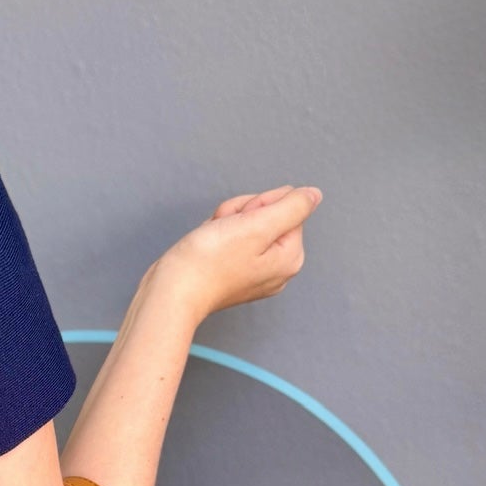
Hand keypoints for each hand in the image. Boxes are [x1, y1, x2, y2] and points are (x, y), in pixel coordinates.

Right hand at [150, 182, 322, 321]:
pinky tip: (207, 245)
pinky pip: (232, 237)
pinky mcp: (234, 271)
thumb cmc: (209, 261)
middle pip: (268, 214)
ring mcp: (255, 272)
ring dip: (226, 222)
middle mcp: (277, 268)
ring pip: (247, 223)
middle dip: (241, 213)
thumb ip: (292, 207)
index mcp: (290, 257)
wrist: (171, 291)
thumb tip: (313, 194)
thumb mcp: (257, 225)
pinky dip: (218, 233)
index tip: (240, 223)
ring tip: (212, 239)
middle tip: (223, 231)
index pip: (286, 207)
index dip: (259, 205)